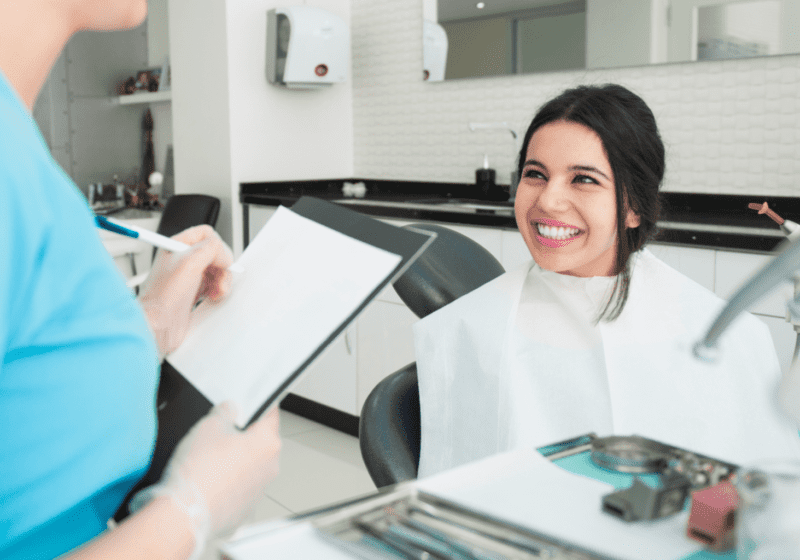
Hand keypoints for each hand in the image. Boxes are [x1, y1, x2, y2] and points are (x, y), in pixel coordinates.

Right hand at [130, 404, 281, 555]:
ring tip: (210, 460)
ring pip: (251, 466)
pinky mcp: (245, 509)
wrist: (185, 514)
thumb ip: (225, 412)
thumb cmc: (199, 472)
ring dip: (236, 461)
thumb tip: (229, 410)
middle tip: (220, 434)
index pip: (271, 415)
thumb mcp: (209, 426)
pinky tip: (209, 481)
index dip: (259, 406)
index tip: (251, 405)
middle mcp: (270, 467)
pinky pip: (239, 488)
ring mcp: (259, 491)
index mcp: (267, 443)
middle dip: (243, 436)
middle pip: (261, 442)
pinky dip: (228, 483)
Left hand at [138, 225, 232, 356]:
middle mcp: (183, 260)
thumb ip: (211, 249)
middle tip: (220, 278)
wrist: (158, 325)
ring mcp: (188, 277)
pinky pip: (214, 285)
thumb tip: (225, 254)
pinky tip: (213, 297)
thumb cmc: (164, 296)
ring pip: (216, 270)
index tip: (219, 261)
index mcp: (177, 246)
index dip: (217, 247)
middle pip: (215, 254)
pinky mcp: (193, 292)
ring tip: (217, 291)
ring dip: (222, 280)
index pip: (206, 234)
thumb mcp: (190, 262)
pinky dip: (218, 290)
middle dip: (222, 267)